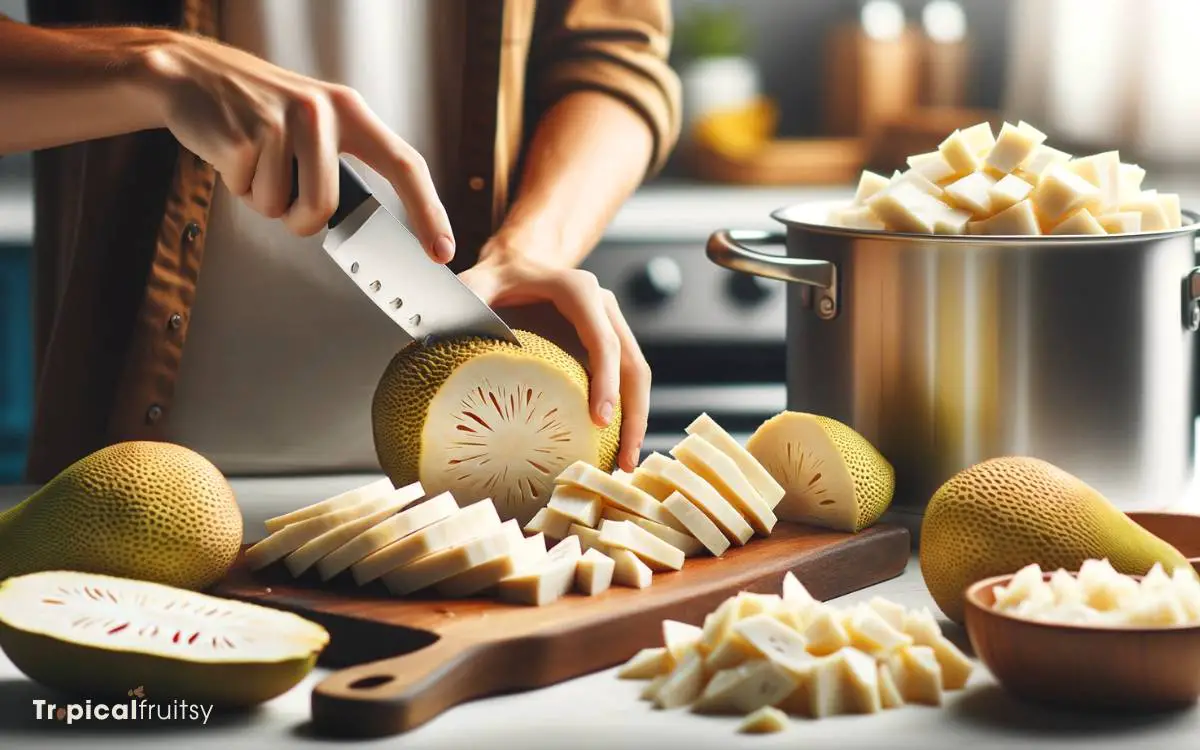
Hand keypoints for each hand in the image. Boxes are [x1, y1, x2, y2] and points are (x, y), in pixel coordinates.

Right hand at [139, 32, 453, 260]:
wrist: (191, 75)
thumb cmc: (258, 112)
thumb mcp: (313, 124)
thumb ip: (341, 165)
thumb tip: (362, 227)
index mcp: (351, 112)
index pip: (406, 165)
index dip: (428, 212)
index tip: (441, 251)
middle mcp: (323, 111)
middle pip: (325, 206)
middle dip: (300, 221)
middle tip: (284, 199)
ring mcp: (283, 120)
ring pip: (284, 207)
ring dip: (265, 202)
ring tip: (255, 162)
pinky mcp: (245, 133)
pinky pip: (249, 193)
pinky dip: (238, 186)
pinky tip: (233, 152)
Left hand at [458, 253, 650, 471]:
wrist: (520, 265)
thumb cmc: (498, 279)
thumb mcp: (478, 284)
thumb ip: (465, 304)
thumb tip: (433, 339)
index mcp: (578, 291)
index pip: (602, 340)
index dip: (605, 381)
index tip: (599, 421)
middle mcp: (604, 306)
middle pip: (633, 363)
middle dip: (633, 413)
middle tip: (622, 459)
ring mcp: (611, 326)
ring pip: (637, 375)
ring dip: (635, 420)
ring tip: (623, 464)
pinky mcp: (609, 345)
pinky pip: (625, 380)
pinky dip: (624, 414)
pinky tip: (613, 446)